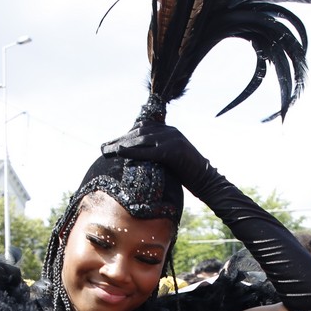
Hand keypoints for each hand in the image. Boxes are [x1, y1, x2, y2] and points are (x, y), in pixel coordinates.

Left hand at [101, 122, 215, 196]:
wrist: (206, 181)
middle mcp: (170, 131)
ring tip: (108, 152)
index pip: (142, 128)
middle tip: (104, 148)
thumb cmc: (187, 175)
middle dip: (120, 140)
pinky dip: (134, 151)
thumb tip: (135, 159)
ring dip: (123, 145)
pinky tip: (122, 153)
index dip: (124, 136)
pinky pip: (150, 150)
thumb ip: (154, 154)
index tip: (109, 144)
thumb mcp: (168, 161)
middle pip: (139, 132)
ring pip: (142, 139)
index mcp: (168, 131)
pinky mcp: (174, 150)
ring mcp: (173, 139)